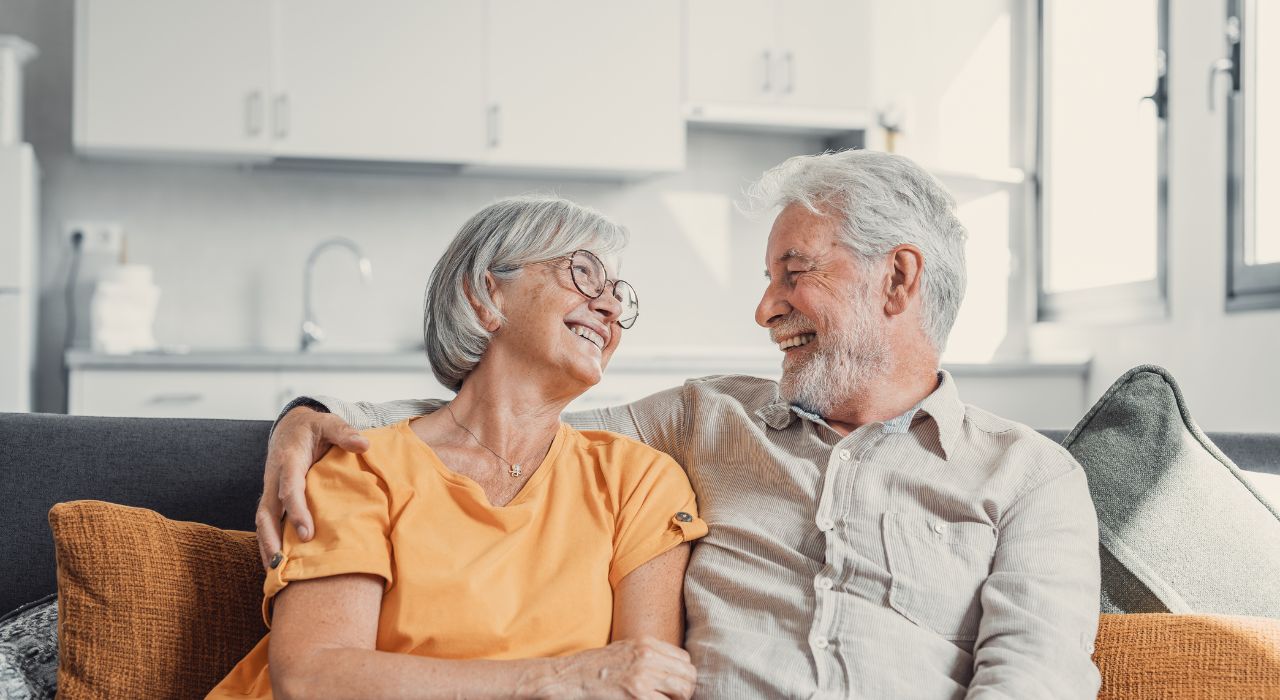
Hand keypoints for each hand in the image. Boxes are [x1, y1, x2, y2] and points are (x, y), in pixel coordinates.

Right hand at [255, 406, 370, 567]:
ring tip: (275, 574)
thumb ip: (344, 432)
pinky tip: (277, 565)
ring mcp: (270, 490)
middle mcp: (274, 477)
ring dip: (266, 546)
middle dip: (272, 538)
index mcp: (288, 460)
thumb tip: (364, 444)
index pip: (289, 489)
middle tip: (282, 564)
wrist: (290, 426)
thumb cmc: (314, 428)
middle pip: (266, 511)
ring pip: (262, 521)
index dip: (296, 511)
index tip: (307, 534)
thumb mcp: (329, 423)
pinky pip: (267, 523)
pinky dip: (268, 543)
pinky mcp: (272, 499)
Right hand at [532, 637, 696, 699]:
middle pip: (688, 675)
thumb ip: (648, 656)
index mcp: (647, 643)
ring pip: (683, 691)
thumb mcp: (624, 650)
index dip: (683, 676)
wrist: (570, 677)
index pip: (685, 659)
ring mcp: (643, 677)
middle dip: (685, 691)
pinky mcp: (636, 696)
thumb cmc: (595, 667)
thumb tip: (671, 671)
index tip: (674, 687)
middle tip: (672, 699)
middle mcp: (648, 656)